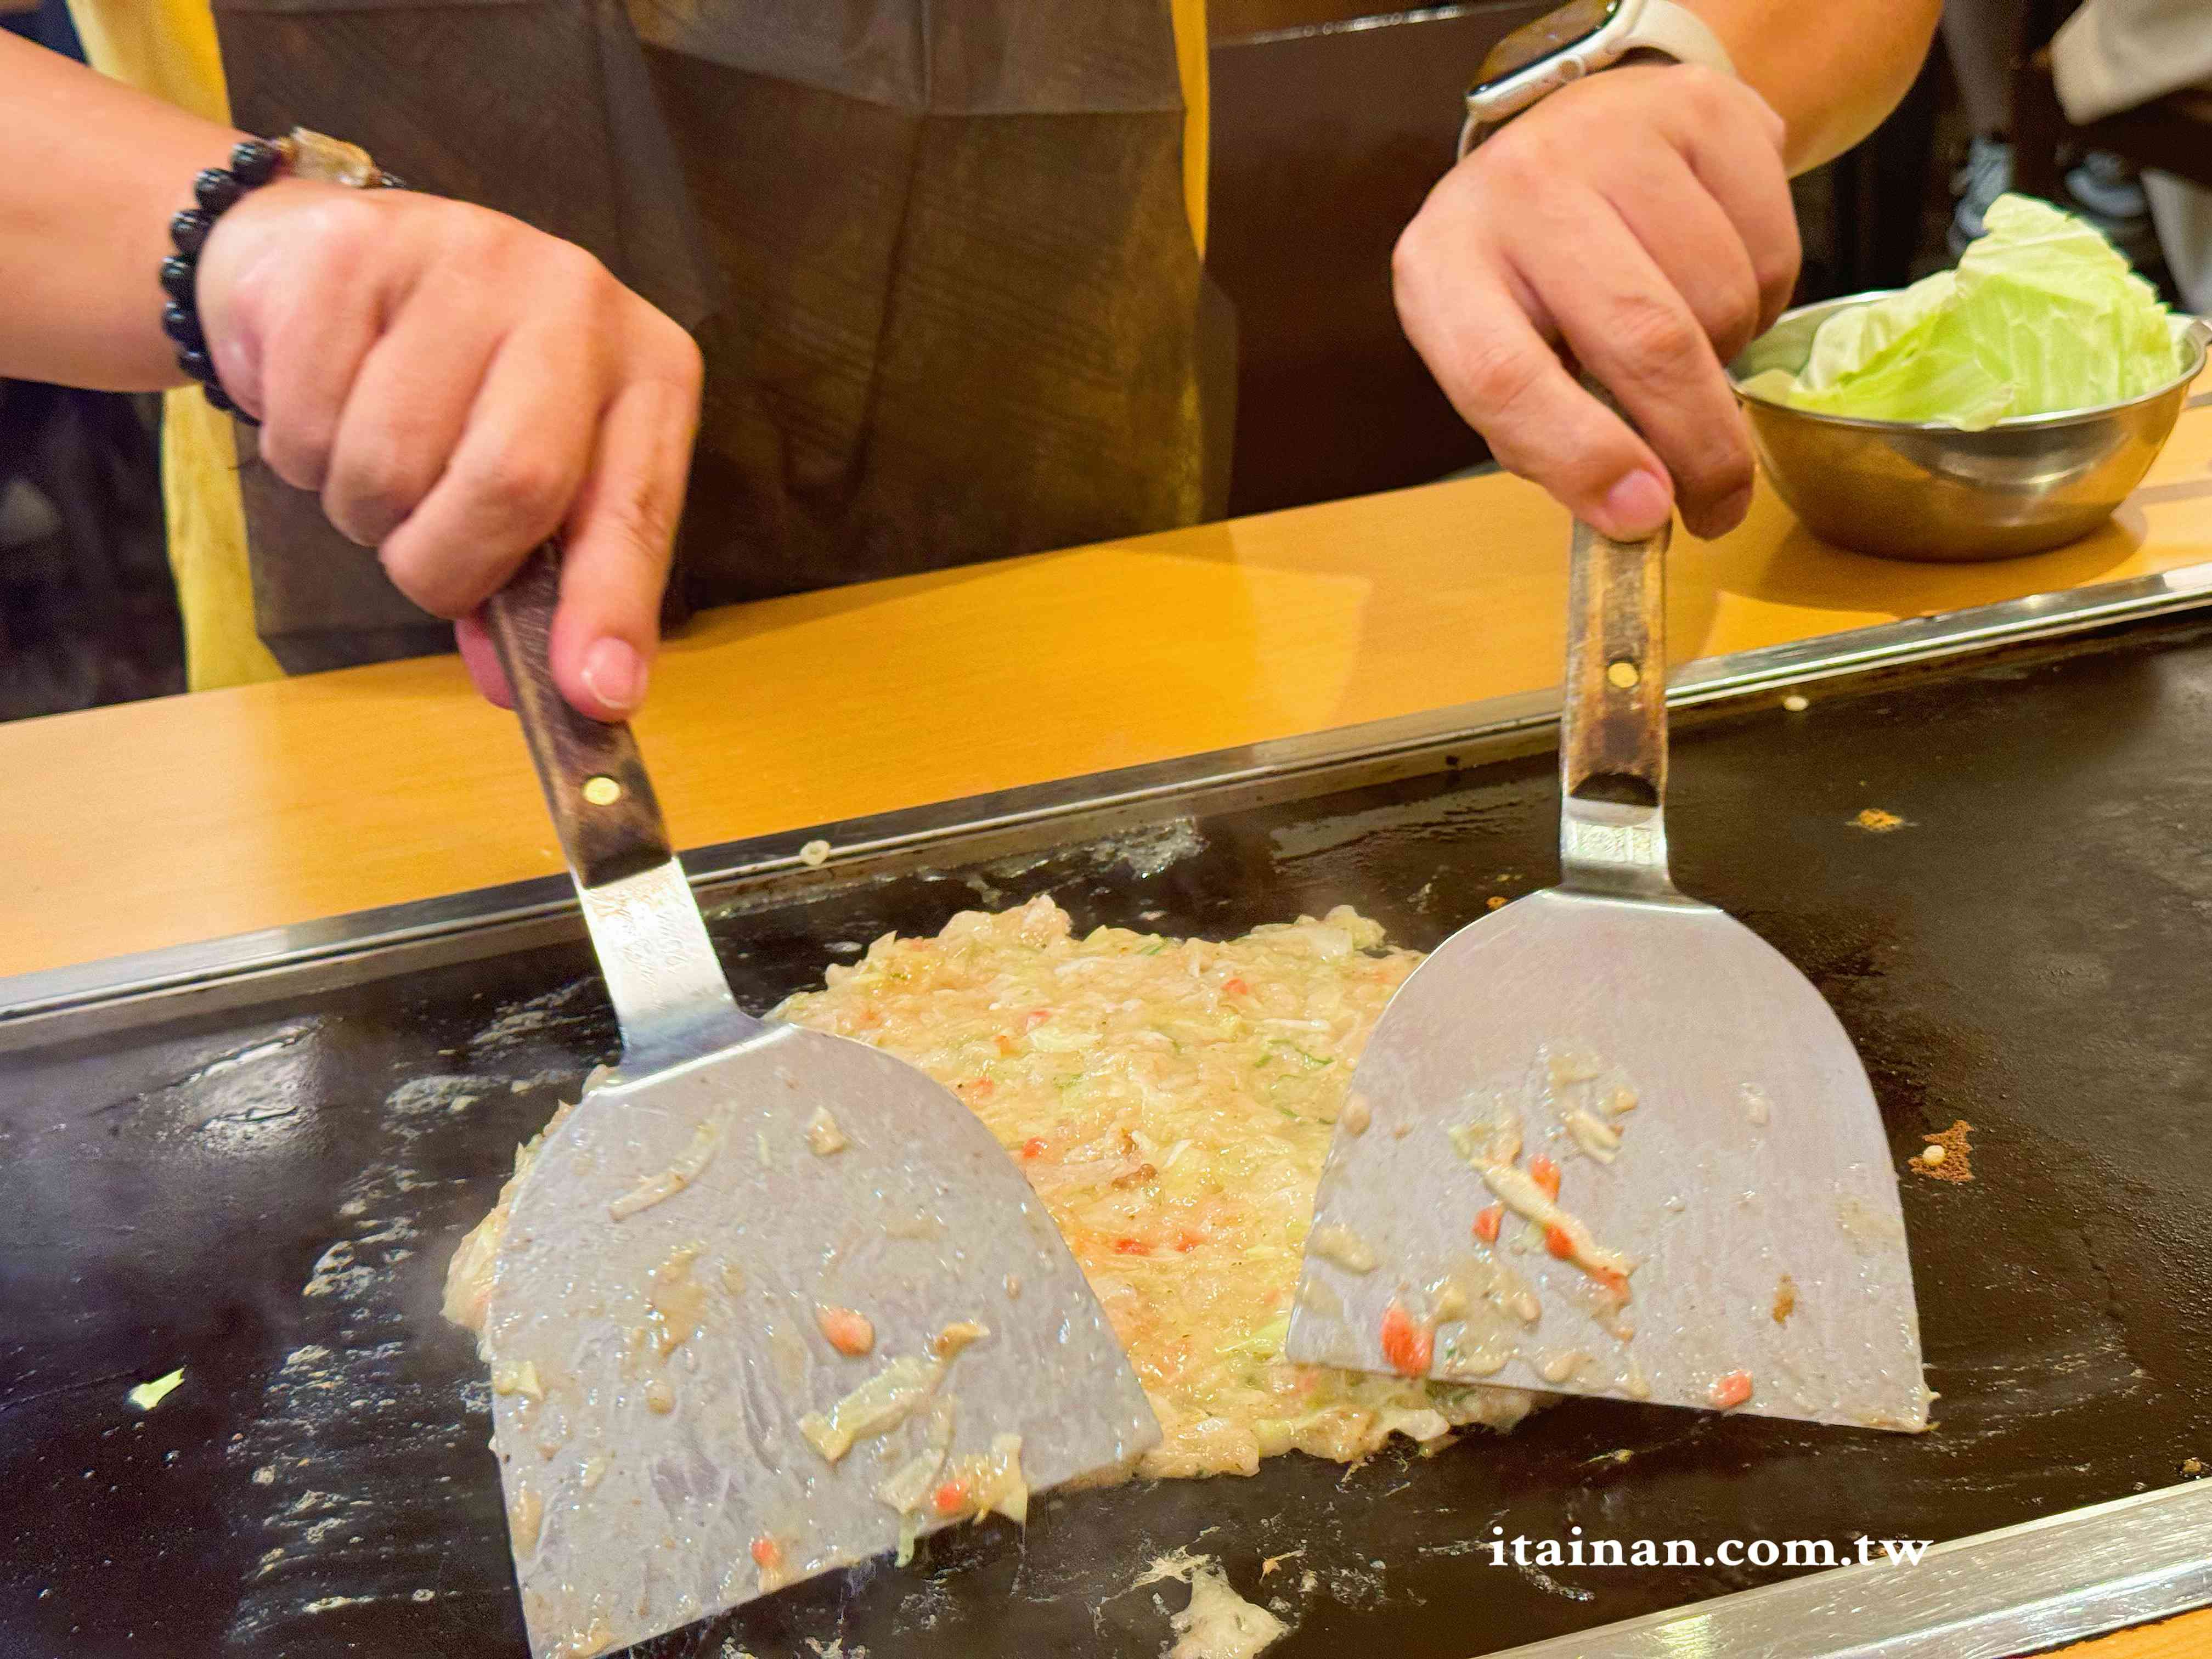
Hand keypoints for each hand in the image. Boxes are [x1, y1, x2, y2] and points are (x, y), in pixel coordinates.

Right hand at [195, 180, 702, 717]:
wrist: (333, 262)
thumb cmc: (456, 392)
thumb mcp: (531, 480)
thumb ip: (549, 588)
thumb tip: (557, 692)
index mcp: (647, 371)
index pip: (637, 508)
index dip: (611, 608)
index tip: (591, 692)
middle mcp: (576, 300)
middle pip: (513, 482)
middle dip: (447, 563)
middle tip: (422, 557)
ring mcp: (466, 258)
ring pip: (391, 464)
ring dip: (363, 509)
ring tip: (373, 460)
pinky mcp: (351, 250)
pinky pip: (307, 418)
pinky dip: (299, 453)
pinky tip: (322, 404)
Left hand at [1393, 63, 1798, 541]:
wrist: (1585, 129)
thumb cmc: (1535, 275)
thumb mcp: (1509, 351)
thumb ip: (1552, 436)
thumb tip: (1639, 510)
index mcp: (1444, 268)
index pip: (1500, 376)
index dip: (1578, 457)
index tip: (1643, 515)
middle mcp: (1517, 188)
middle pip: (1638, 338)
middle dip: (1697, 445)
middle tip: (1719, 507)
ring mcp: (1611, 136)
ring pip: (1719, 298)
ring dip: (1728, 359)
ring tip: (1692, 345)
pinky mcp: (1699, 111)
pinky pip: (1772, 251)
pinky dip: (1765, 300)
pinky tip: (1719, 279)